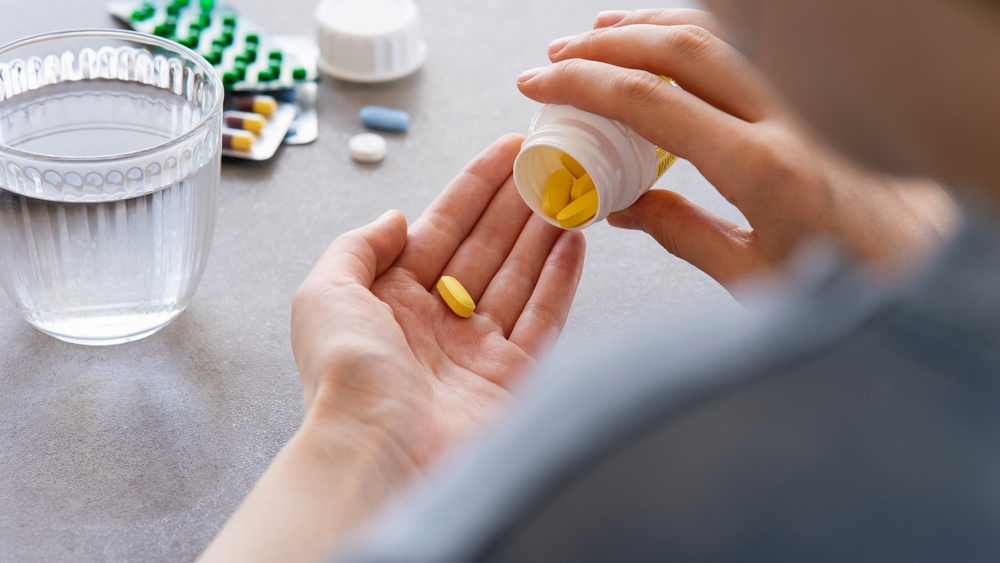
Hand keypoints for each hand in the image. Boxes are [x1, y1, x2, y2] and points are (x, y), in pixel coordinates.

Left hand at [291, 133, 584, 462]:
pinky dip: (560, 279)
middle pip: (485, 248)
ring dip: (543, 232)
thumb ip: (359, 246)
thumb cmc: (344, 377)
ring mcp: (477, 351)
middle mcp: (436, 323)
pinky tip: (573, 242)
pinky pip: (542, 317)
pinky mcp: (512, 377)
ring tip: (568, 191)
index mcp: (391, 301)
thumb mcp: (324, 292)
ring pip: (518, 277)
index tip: (504, 153)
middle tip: (546, 164)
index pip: (442, 229)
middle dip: (516, 204)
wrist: (376, 452)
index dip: (474, 188)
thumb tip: (395, 217)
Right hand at [518, 9, 957, 289]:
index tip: (541, 84)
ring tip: (593, 39)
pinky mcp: (810, 95)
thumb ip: (680, 234)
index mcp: (762, 167)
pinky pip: (742, 45)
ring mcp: (802, 97)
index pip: (652, 101)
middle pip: (677, 49)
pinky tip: (661, 40)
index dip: (583, 85)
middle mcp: (786, 116)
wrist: (919, 264)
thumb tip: (621, 205)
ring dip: (644, 28)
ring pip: (712, 33)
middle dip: (602, 47)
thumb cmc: (846, 279)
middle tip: (555, 59)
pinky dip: (691, 33)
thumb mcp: (749, 274)